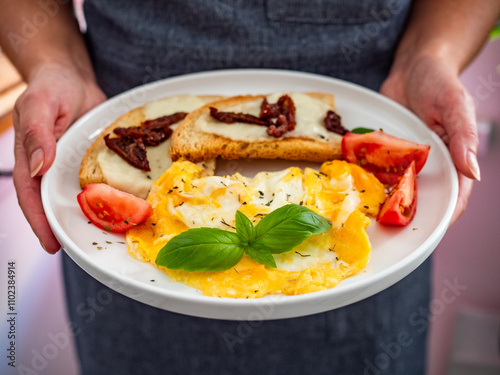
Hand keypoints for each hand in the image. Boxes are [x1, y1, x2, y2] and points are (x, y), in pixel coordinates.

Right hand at [13, 63, 105, 252]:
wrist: (71, 76)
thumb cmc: (50, 87)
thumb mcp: (40, 106)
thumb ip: (37, 135)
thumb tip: (37, 168)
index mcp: (30, 158)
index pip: (30, 196)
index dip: (39, 222)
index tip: (51, 244)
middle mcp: (50, 168)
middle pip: (55, 203)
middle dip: (68, 227)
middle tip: (86, 249)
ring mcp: (71, 166)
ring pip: (80, 196)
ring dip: (92, 215)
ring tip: (110, 237)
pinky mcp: (91, 161)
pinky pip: (100, 181)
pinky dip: (110, 195)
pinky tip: (126, 207)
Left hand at [380, 54, 479, 223]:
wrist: (412, 66)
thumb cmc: (440, 82)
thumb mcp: (455, 105)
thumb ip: (464, 137)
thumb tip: (473, 172)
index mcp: (453, 158)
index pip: (455, 194)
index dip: (444, 215)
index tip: (430, 231)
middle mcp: (429, 164)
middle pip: (422, 197)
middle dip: (408, 212)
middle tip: (389, 227)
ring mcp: (406, 160)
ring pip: (397, 188)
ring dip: (385, 199)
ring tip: (368, 213)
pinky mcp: (386, 152)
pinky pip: (377, 169)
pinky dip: (369, 178)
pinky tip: (355, 187)